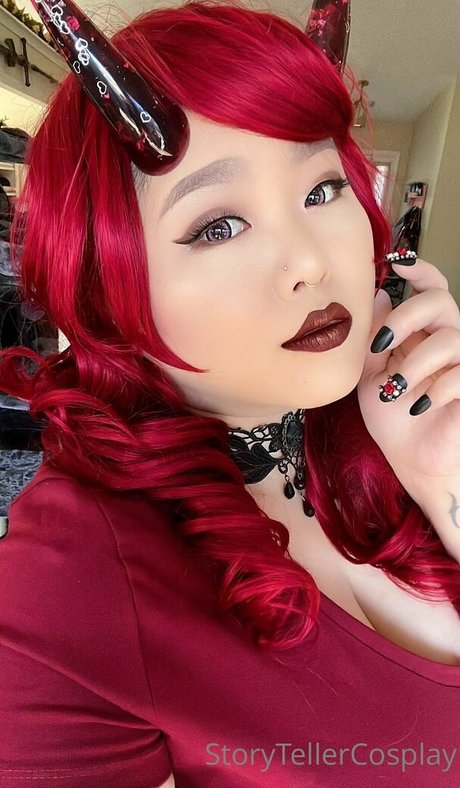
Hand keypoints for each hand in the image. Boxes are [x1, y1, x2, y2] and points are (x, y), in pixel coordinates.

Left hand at [357, 258, 459, 542]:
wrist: (412, 460)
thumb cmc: (393, 417)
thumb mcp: (370, 375)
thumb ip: (373, 338)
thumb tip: (379, 295)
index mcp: (422, 332)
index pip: (431, 288)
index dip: (419, 270)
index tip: (395, 262)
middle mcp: (447, 340)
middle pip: (441, 300)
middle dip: (407, 316)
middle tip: (382, 343)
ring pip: (449, 338)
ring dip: (414, 364)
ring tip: (395, 391)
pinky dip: (435, 389)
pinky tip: (419, 406)